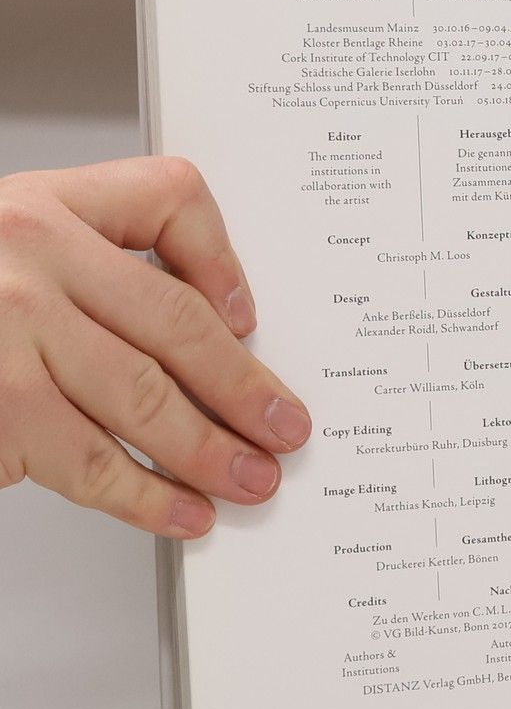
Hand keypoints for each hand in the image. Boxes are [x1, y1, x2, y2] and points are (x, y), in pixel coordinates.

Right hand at [0, 159, 310, 535]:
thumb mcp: (10, 245)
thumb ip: (97, 262)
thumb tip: (219, 323)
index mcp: (41, 205)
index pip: (168, 198)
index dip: (226, 261)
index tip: (256, 321)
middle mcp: (24, 259)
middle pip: (175, 325)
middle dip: (242, 390)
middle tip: (284, 431)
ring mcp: (2, 337)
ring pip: (139, 401)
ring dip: (204, 454)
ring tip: (245, 485)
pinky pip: (82, 460)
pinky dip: (138, 495)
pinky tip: (173, 510)